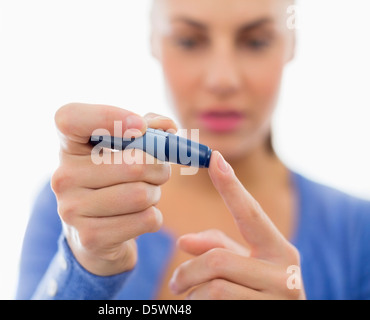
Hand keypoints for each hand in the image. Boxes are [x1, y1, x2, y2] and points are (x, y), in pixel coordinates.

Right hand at [51, 103, 176, 275]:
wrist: (93, 235)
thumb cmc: (114, 181)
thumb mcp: (124, 150)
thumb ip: (147, 129)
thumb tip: (168, 127)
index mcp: (68, 146)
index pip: (70, 118)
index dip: (109, 116)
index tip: (140, 127)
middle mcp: (63, 176)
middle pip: (134, 164)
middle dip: (159, 168)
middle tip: (158, 172)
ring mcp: (72, 209)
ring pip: (141, 195)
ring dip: (156, 194)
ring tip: (146, 195)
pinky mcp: (91, 238)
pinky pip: (146, 220)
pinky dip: (154, 217)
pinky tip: (138, 217)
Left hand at [169, 151, 305, 299]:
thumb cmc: (258, 297)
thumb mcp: (245, 270)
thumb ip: (219, 249)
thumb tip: (184, 240)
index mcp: (281, 252)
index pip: (251, 214)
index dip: (231, 186)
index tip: (215, 157)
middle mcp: (286, 274)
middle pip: (216, 260)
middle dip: (187, 273)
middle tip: (175, 283)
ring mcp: (277, 300)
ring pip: (213, 287)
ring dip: (191, 294)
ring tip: (188, 298)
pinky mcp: (263, 317)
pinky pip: (213, 307)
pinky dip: (197, 306)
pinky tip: (199, 307)